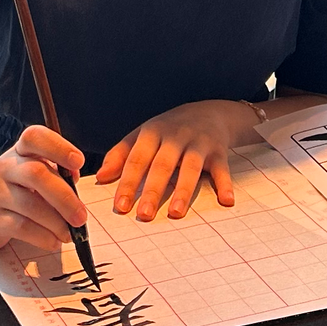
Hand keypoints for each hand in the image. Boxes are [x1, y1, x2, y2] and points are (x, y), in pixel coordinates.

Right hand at [0, 125, 88, 256]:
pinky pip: (22, 227)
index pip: (34, 137)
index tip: (79, 163)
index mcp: (20, 150)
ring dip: (56, 223)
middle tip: (81, 217)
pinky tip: (54, 241)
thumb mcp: (38, 174)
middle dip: (64, 197)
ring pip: (30, 205)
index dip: (58, 147)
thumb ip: (59, 174)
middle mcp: (5, 167)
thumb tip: (74, 181)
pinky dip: (43, 237)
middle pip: (36, 174)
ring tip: (69, 234)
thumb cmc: (21, 189)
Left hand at [97, 99, 258, 220]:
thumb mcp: (142, 135)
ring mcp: (198, 143)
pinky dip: (225, 184)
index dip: (128, 182)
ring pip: (190, 167)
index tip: (120, 207)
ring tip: (176, 213)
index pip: (137, 159)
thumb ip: (120, 155)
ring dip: (184, 190)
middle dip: (153, 190)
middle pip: (163, 165)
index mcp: (152, 133)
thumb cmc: (168, 130)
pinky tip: (226, 201)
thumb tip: (100, 178)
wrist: (208, 111)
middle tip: (144, 214)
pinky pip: (221, 169)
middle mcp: (175, 136)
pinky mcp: (218, 151)